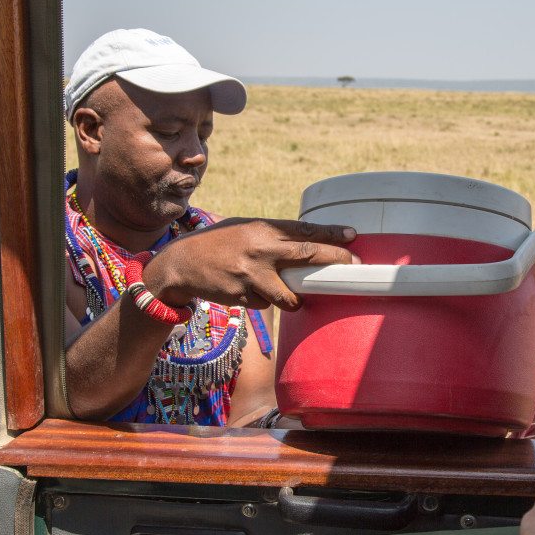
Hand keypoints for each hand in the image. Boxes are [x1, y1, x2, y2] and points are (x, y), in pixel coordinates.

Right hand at [142, 218, 356, 310]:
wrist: (181, 264)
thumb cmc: (218, 244)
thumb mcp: (245, 229)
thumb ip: (273, 235)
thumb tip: (308, 242)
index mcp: (263, 229)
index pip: (304, 229)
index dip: (331, 233)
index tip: (353, 235)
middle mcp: (260, 250)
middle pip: (308, 256)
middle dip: (334, 261)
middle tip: (353, 265)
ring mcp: (251, 275)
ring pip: (290, 295)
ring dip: (294, 298)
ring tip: (289, 295)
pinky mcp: (242, 296)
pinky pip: (266, 305)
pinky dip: (264, 301)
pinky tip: (247, 291)